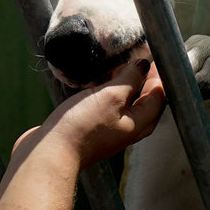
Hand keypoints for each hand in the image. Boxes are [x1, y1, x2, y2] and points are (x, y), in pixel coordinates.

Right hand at [30, 59, 165, 168]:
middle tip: (139, 61)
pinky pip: (107, 109)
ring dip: (126, 86)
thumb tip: (143, 66)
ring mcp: (109, 132)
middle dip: (145, 81)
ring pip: (125, 105)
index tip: (154, 56)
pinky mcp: (91, 131)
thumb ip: (130, 79)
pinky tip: (97, 86)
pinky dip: (108, 95)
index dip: (158, 74)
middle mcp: (128, 129)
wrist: (50, 153)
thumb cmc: (82, 127)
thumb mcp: (111, 96)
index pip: (158, 95)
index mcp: (140, 123)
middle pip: (145, 103)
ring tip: (119, 68)